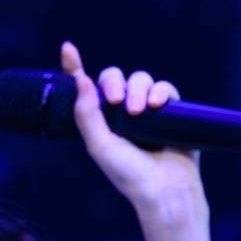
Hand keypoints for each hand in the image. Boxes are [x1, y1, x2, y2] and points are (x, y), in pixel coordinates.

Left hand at [60, 41, 203, 217]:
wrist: (164, 191)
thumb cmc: (129, 174)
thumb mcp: (99, 145)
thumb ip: (87, 113)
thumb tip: (80, 78)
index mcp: (101, 119)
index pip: (86, 87)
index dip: (75, 66)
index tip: (68, 48)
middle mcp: (123, 112)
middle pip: (115, 78)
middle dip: (114, 83)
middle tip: (115, 101)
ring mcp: (148, 111)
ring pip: (141, 80)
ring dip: (138, 89)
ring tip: (139, 111)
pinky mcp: (172, 113)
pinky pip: (166, 88)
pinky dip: (161, 91)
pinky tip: (157, 104)